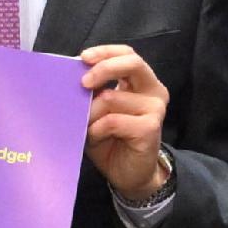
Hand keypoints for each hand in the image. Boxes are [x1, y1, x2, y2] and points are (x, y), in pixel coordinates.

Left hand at [78, 43, 169, 200]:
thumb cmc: (110, 140)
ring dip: (91, 114)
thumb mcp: (97, 111)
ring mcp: (155, 109)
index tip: (83, 57)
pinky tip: (96, 137)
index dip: (106, 52)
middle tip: (83, 83)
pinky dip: (97, 129)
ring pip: (111, 98)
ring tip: (87, 126)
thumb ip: (92, 91)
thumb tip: (72, 75)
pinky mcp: (150, 127)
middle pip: (132, 63)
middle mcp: (153, 91)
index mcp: (141, 82)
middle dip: (103, 68)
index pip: (127, 54)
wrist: (129, 175)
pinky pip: (112, 120)